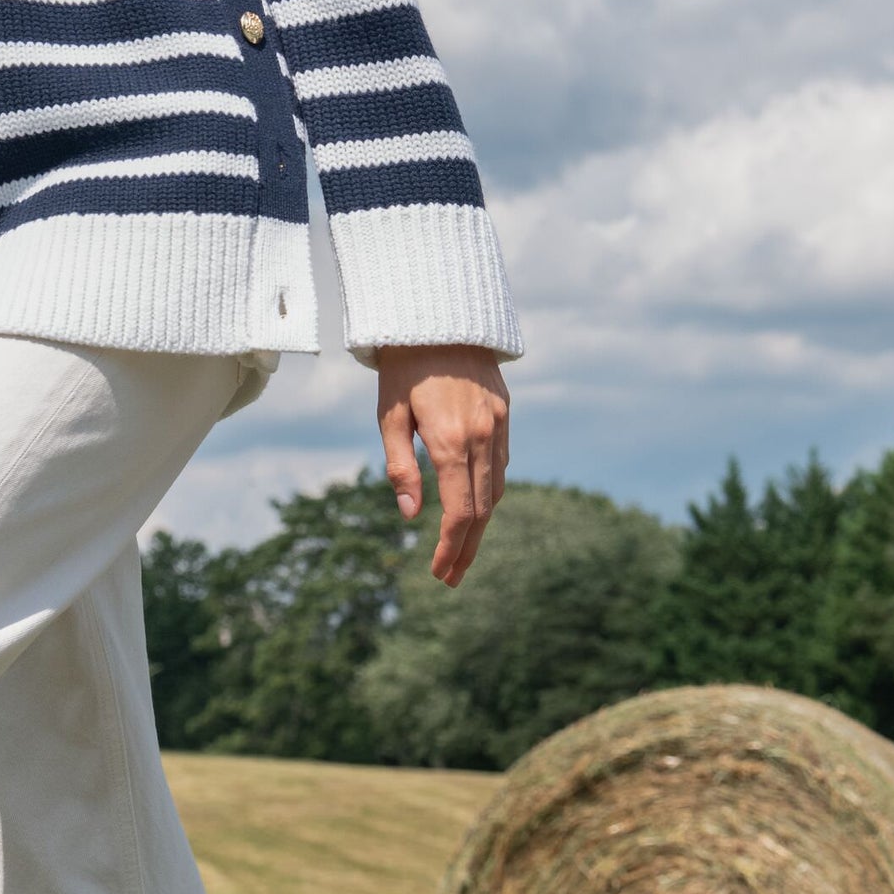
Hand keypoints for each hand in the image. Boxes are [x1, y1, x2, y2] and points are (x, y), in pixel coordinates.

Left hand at [376, 345, 510, 583]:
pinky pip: (502, 463)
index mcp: (452, 440)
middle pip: (483, 509)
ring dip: (481, 525)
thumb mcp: (389, 416)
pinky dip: (490, 491)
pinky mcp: (505, 412)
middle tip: (450, 577)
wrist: (438, 315)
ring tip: (461, 551)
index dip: (450, 547)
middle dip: (467, 548)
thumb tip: (412, 515)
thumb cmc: (402, 368)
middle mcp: (483, 436)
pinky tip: (475, 506)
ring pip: (497, 489)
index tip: (437, 572)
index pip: (461, 512)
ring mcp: (499, 424)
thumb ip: (401, 467)